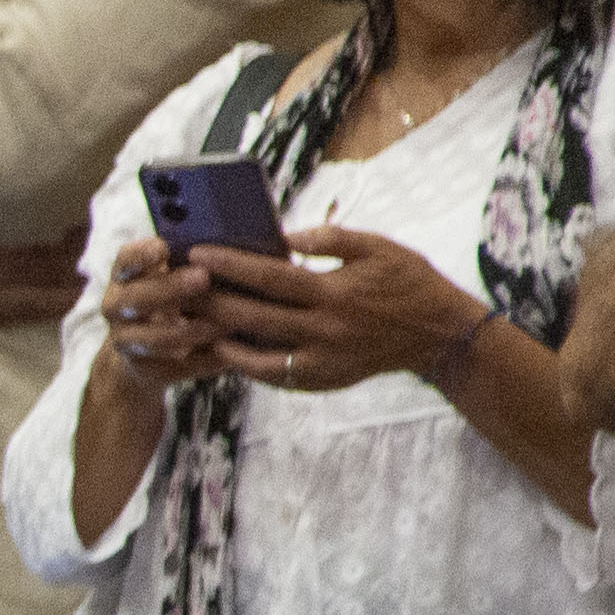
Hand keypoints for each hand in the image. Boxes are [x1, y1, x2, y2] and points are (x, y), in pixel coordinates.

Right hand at [89, 236, 231, 389]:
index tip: (163, 247)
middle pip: (135, 298)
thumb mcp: (171, 274)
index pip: (124, 261)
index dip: (140, 254)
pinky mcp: (144, 368)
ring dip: (185, 331)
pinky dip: (201, 361)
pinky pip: (172, 368)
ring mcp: (126, 340)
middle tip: (202, 278)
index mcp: (124, 277)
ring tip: (220, 325)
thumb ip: (190, 261)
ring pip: (150, 339)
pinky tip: (228, 354)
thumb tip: (235, 243)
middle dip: (168, 289)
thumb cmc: (171, 297)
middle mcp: (117, 307)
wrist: (145, 349)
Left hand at [188, 222, 487, 394]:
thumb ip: (333, 238)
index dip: (229, 265)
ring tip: (185, 321)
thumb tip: (288, 235)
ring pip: (256, 352)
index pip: (270, 276)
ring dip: (218, 338)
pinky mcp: (323, 380)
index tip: (196, 253)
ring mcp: (322, 359)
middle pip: (253, 317)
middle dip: (210, 302)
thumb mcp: (379, 248)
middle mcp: (325, 328)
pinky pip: (274, 374)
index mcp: (335, 291)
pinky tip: (221, 349)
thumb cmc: (408, 282)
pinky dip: (246, 364)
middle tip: (175, 289)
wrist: (440, 335)